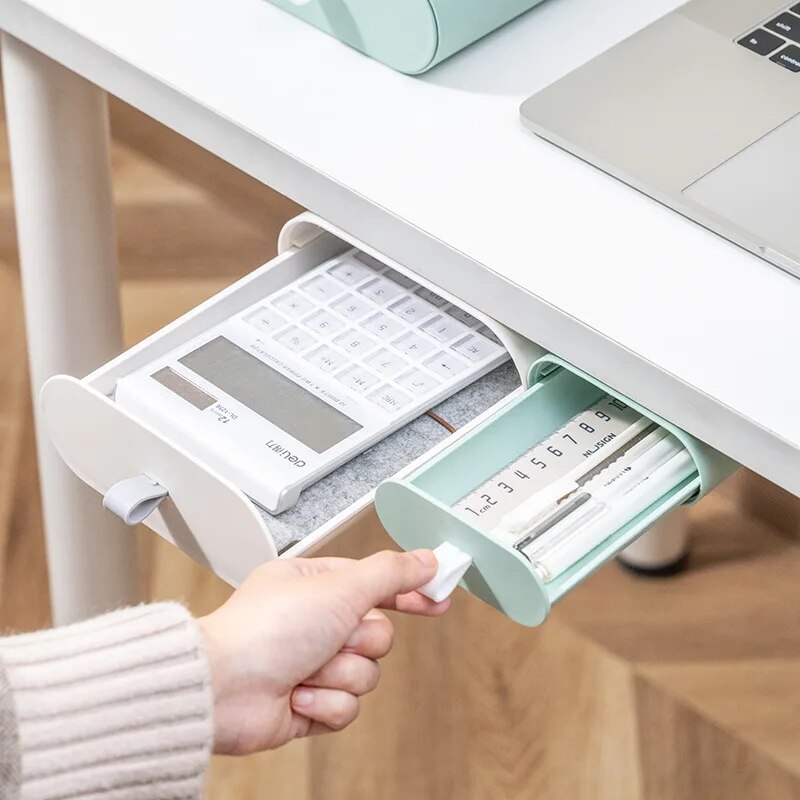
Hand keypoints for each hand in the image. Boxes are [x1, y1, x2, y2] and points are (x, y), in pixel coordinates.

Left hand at [198, 549, 447, 754]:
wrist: (223, 689)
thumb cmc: (266, 629)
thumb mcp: (340, 587)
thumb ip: (390, 573)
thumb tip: (425, 559)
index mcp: (316, 584)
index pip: (377, 583)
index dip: (410, 590)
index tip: (439, 596)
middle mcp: (315, 621)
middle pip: (378, 632)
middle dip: (359, 640)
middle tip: (334, 635)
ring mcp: (311, 663)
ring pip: (366, 672)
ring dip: (340, 672)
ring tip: (307, 668)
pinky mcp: (309, 703)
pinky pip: (347, 707)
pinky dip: (325, 703)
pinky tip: (298, 696)